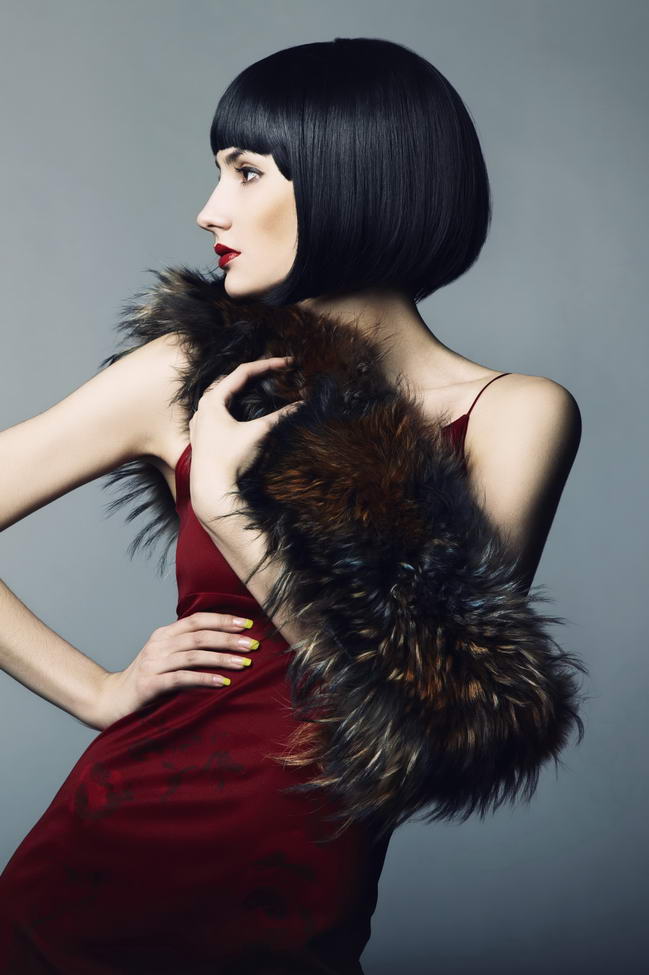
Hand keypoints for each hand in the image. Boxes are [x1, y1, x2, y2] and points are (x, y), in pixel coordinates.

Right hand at [92, 613, 260, 731]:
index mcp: (164, 633)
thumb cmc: (147, 680)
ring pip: (193, 655)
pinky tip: (222, 682)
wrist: (111, 700)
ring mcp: (153, 663)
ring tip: (244, 663)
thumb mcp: (166, 657)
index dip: (223, 620)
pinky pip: (181, 678)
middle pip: (199, 636)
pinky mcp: (150, 684)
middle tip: (252, 645)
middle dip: (229, 639)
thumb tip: (226, 641)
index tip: (248, 625)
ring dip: (222, 658)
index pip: (197, 619)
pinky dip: (203, 679)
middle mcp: (158, 644)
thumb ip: (188, 647)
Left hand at [188, 355, 302, 528]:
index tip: (287, 363)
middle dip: (254, 373)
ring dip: (241, 388)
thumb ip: (280, 416)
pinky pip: (218, 410)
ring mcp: (200, 421)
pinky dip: (233, 403)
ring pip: (222, 395)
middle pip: (230, 380)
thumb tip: (302, 405)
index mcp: (212, 400)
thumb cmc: (231, 459)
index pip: (242, 372)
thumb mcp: (259, 433)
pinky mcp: (202, 435)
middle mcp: (202, 407)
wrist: (211, 489)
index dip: (267, 365)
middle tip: (275, 370)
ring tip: (260, 384)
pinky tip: (241, 408)